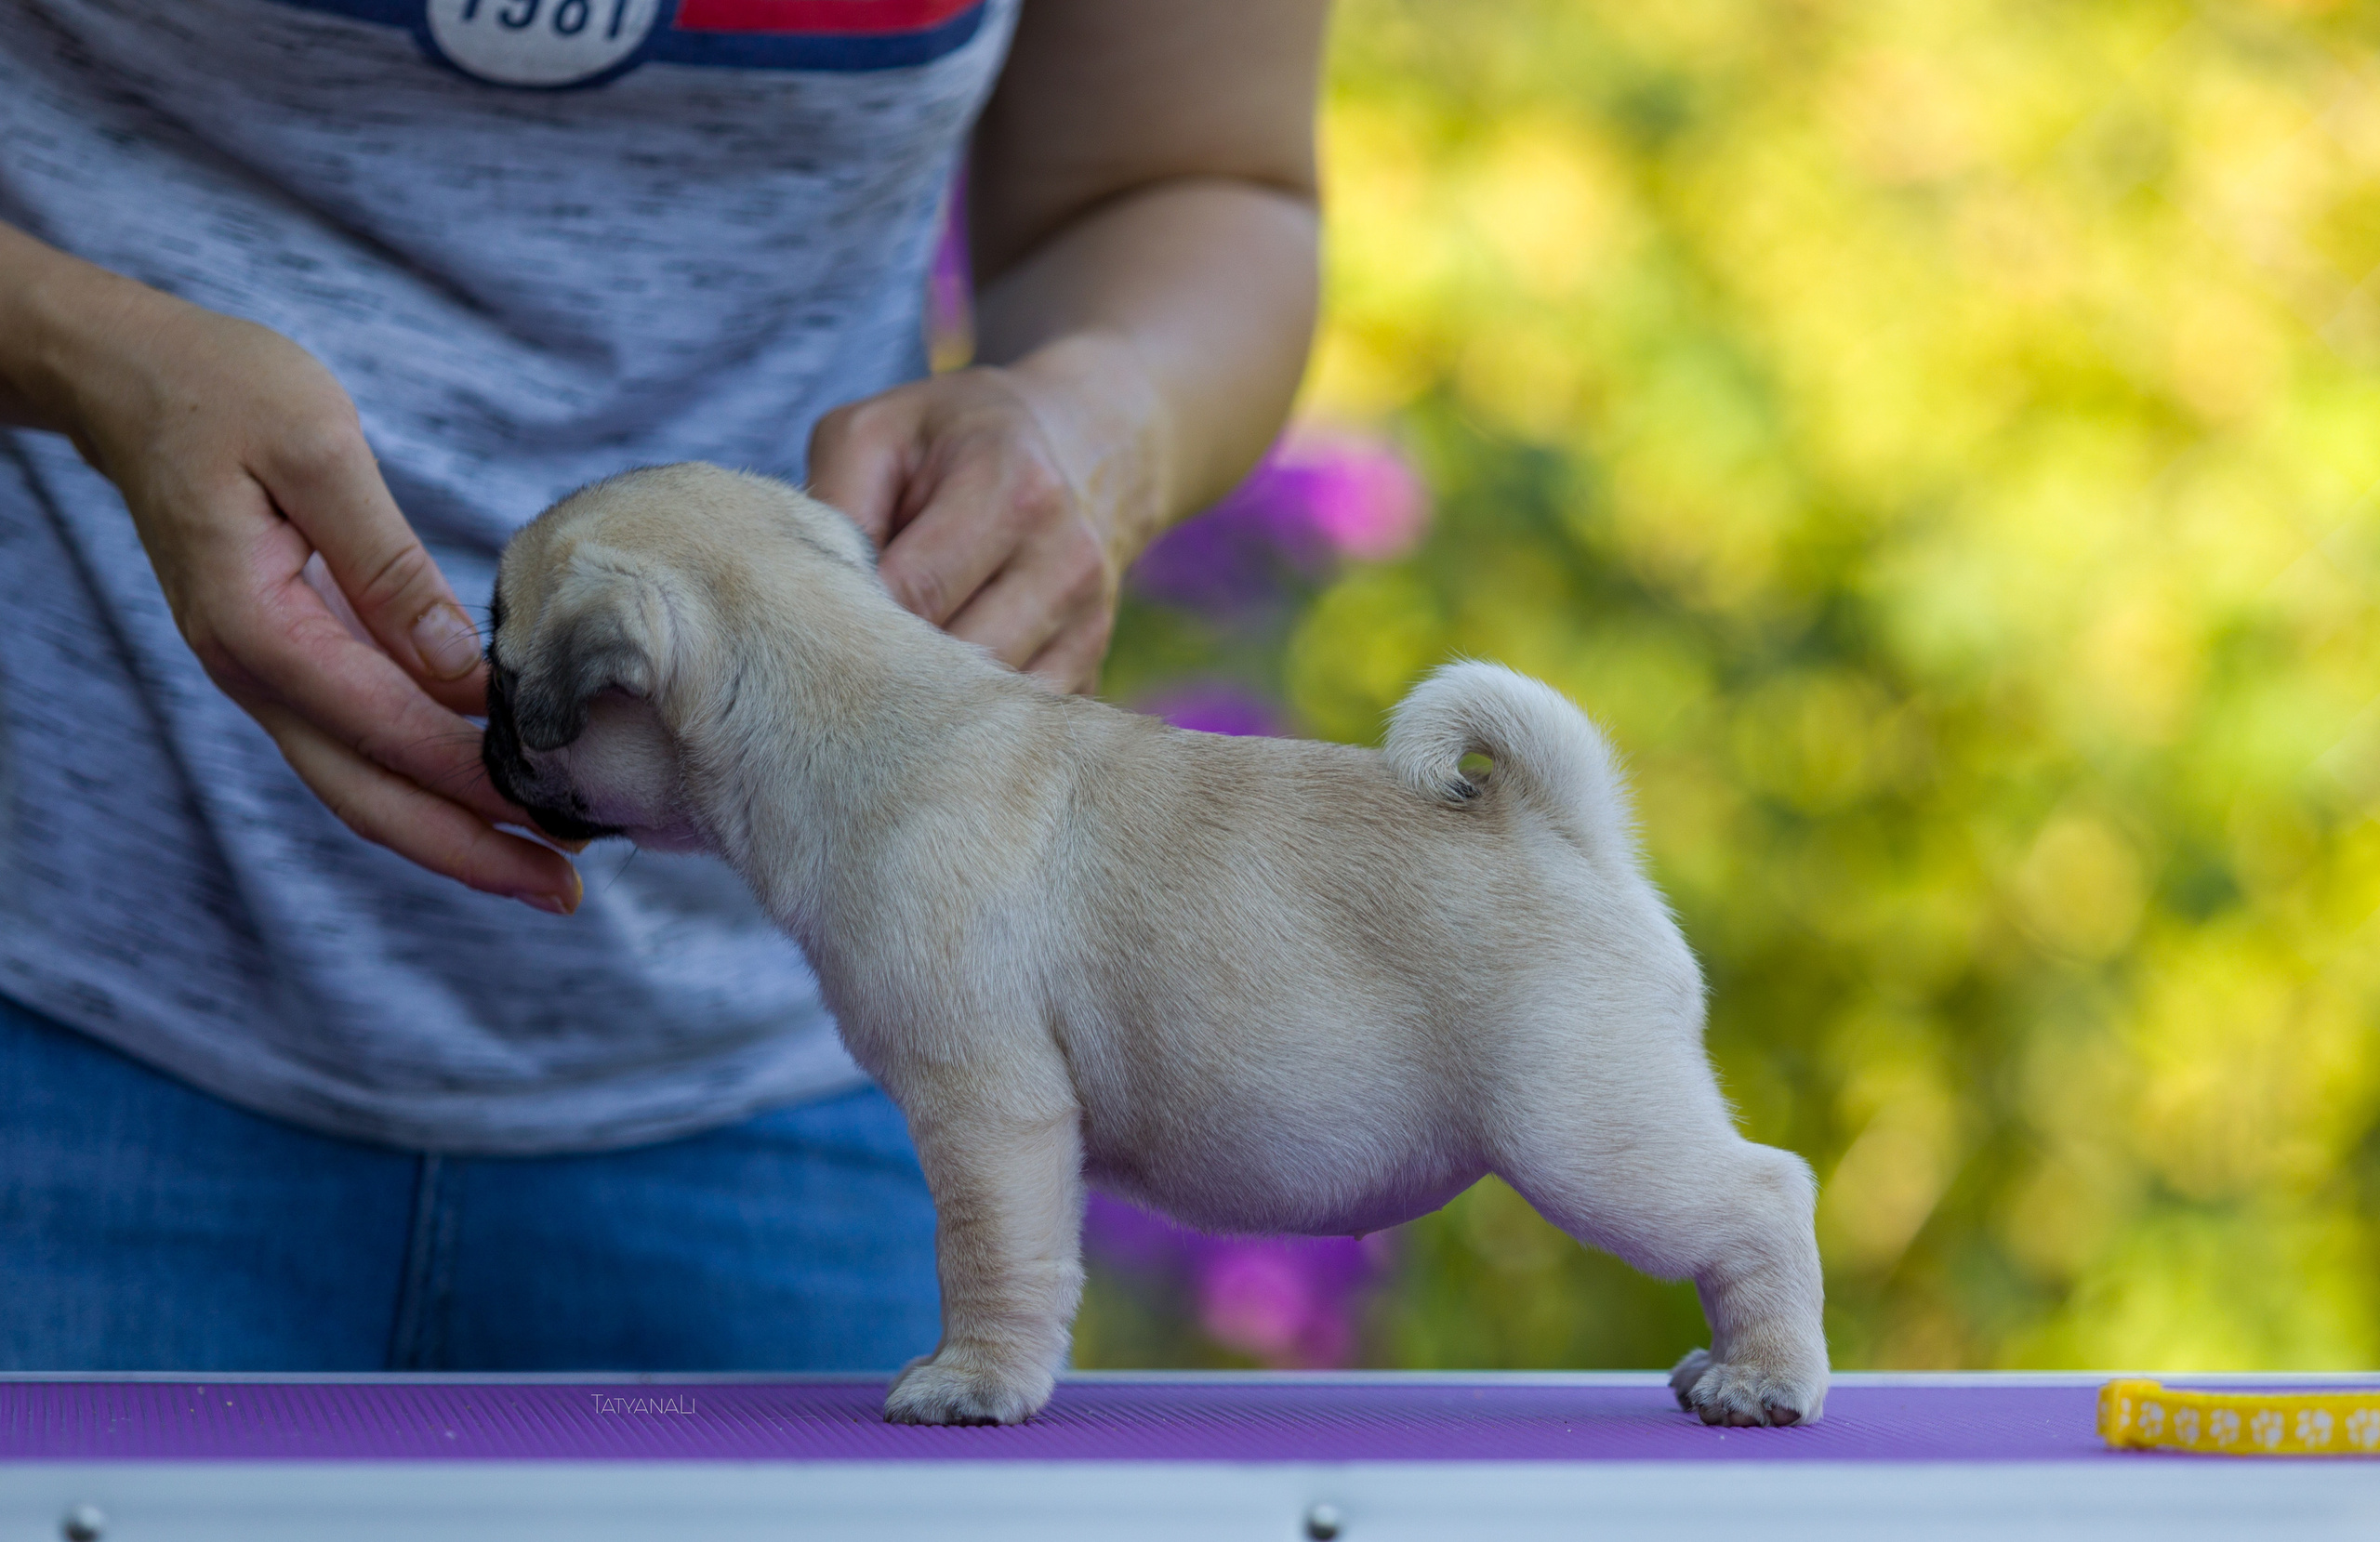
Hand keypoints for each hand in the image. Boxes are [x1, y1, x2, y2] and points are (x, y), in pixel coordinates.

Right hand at [5, 245, 580, 911]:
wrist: (131, 379)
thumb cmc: (224, 390)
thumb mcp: (316, 445)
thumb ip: (385, 559)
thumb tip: (457, 662)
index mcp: (256, 625)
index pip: (385, 728)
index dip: (475, 779)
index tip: (562, 811)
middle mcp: (252, 672)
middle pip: (367, 797)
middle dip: (471, 852)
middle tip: (568, 893)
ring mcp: (264, 676)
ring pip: (360, 787)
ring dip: (453, 835)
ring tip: (548, 868)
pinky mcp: (287, 663)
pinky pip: (357, 748)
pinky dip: (424, 786)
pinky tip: (490, 798)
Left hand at [806, 341, 1165, 693]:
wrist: (1078, 448)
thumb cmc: (949, 444)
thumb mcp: (876, 433)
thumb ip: (838, 500)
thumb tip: (812, 600)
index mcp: (1013, 488)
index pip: (918, 590)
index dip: (853, 620)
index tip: (810, 629)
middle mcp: (1065, 559)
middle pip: (956, 661)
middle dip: (886, 671)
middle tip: (832, 667)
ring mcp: (1087, 622)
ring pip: (986, 706)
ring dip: (923, 707)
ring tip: (877, 683)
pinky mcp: (1090, 667)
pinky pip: (1015, 727)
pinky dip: (964, 725)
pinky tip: (928, 698)